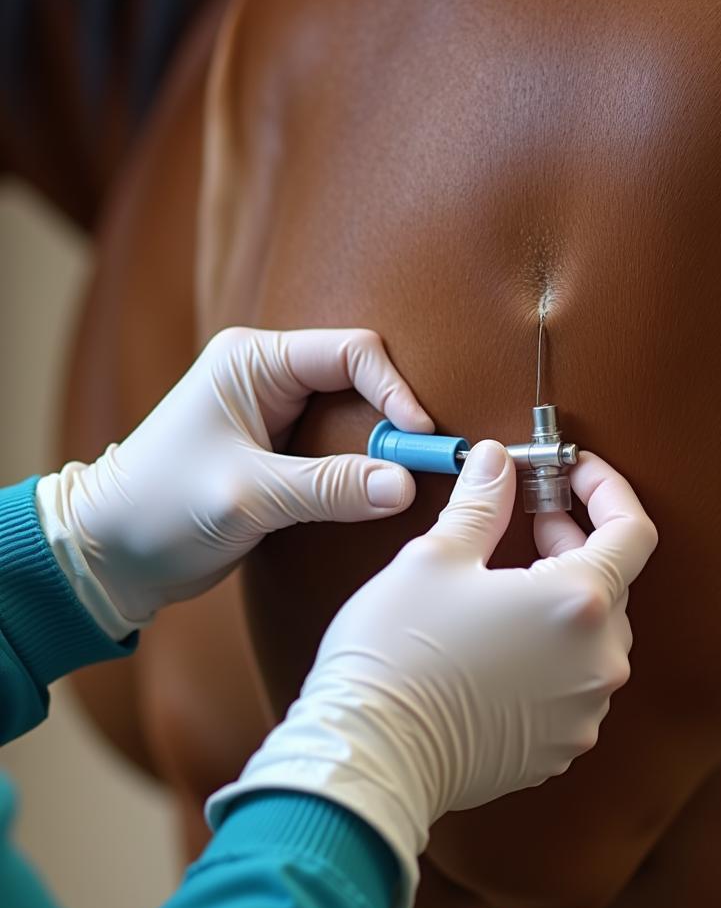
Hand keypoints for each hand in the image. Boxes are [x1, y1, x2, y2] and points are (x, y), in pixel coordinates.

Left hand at [44, 327, 432, 623]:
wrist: (109, 553)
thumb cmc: (160, 509)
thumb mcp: (249, 495)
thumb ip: (329, 487)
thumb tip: (404, 486)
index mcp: (254, 362)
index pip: (352, 354)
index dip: (395, 392)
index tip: (421, 438)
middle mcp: (269, 378)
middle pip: (361, 380)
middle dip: (395, 420)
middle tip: (425, 463)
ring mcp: (277, 414)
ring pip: (355, 416)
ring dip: (383, 446)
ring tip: (410, 477)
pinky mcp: (282, 452)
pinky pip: (341, 448)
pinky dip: (365, 468)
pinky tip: (381, 490)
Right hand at [206, 440, 657, 907]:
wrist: (370, 757)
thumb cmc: (399, 653)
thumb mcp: (437, 557)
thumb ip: (483, 503)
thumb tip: (497, 462)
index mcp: (579, 603)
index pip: (632, 531)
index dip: (608, 490)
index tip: (575, 473)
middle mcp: (599, 661)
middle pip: (612, 583)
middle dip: (575, 543)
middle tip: (529, 520)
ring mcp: (583, 711)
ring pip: (593, 636)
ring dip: (563, 601)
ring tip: (509, 585)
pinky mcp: (559, 746)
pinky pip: (572, 683)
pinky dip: (551, 653)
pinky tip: (502, 644)